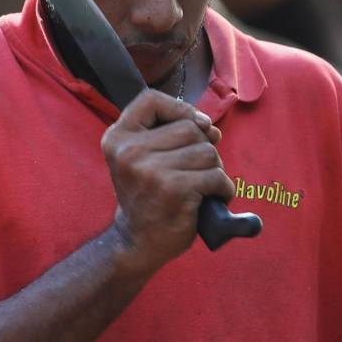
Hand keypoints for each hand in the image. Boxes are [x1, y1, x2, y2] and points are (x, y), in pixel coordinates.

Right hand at [101, 90, 234, 272]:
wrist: (137, 242)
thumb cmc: (148, 196)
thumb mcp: (144, 158)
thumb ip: (172, 135)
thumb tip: (210, 128)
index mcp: (118, 138)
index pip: (150, 99)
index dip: (180, 108)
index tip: (195, 126)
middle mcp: (129, 152)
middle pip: (189, 127)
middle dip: (203, 148)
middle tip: (195, 172)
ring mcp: (151, 171)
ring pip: (207, 152)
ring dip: (214, 170)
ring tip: (201, 188)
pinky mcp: (174, 191)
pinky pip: (216, 176)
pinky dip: (223, 189)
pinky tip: (212, 200)